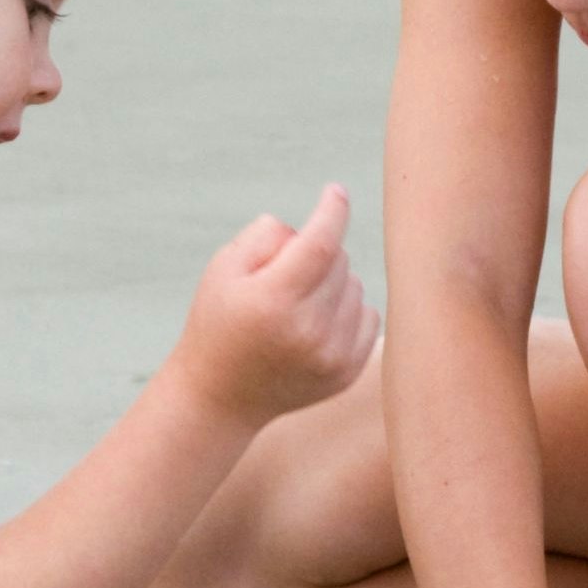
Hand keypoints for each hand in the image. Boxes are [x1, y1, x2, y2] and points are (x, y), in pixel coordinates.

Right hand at [176, 185, 378, 420]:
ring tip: (297, 305)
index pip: (321, 244)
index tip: (335, 191)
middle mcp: (307, 331)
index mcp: (273, 300)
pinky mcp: (346, 373)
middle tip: (284, 274)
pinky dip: (348, 309)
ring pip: (357, 286)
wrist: (219, 396)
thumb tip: (318, 227)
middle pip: (340, 261)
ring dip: (334, 283)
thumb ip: (267, 236)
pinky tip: (316, 324)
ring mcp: (331, 356)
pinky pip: (369, 315)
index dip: (332, 211)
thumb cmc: (219, 321)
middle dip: (318, 252)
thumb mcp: (224, 268)